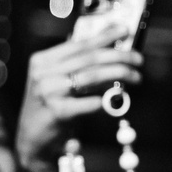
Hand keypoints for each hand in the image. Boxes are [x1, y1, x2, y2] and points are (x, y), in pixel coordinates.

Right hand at [15, 25, 144, 167]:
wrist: (33, 140)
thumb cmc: (52, 108)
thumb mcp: (59, 81)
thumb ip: (78, 65)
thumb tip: (110, 48)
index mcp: (42, 60)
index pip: (79, 44)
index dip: (104, 36)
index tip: (125, 31)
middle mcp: (42, 73)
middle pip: (89, 58)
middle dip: (119, 56)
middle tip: (139, 59)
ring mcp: (47, 92)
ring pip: (92, 76)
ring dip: (120, 75)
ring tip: (137, 77)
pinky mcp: (56, 111)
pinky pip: (90, 103)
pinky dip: (106, 101)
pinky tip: (115, 101)